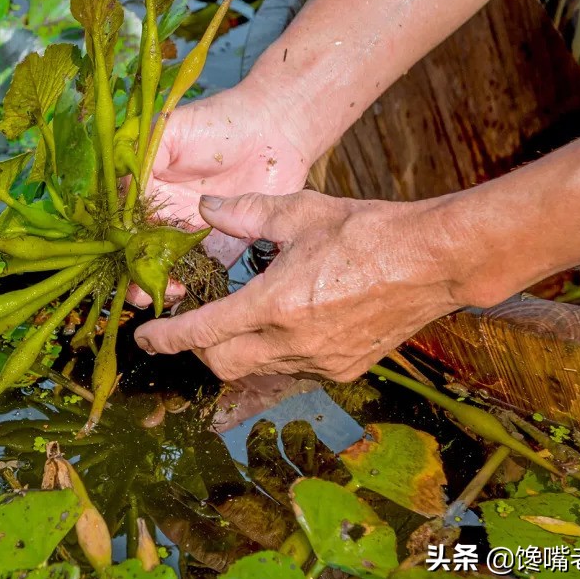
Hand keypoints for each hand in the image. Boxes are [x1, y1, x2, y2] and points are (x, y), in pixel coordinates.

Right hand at [128, 81, 312, 307]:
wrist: (274, 131)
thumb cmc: (219, 123)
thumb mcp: (170, 131)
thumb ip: (141, 157)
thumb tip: (118, 192)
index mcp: (147, 189)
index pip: (122, 222)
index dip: (117, 243)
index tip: (119, 256)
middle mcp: (165, 216)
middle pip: (140, 253)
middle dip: (136, 274)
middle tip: (140, 287)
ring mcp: (192, 235)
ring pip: (167, 269)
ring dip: (159, 285)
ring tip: (164, 292)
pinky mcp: (223, 248)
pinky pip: (203, 274)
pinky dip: (193, 288)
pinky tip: (187, 293)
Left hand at [133, 191, 463, 380]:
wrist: (436, 261)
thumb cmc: (369, 231)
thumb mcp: (300, 212)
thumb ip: (246, 213)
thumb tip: (205, 210)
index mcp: (274, 304)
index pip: (201, 332)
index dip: (165, 338)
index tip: (144, 337)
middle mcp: (292, 342)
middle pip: (220, 363)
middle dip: (197, 348)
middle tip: (190, 322)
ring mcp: (320, 361)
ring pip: (256, 368)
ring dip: (237, 348)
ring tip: (241, 315)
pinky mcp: (344, 369)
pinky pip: (293, 368)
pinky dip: (275, 351)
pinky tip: (285, 322)